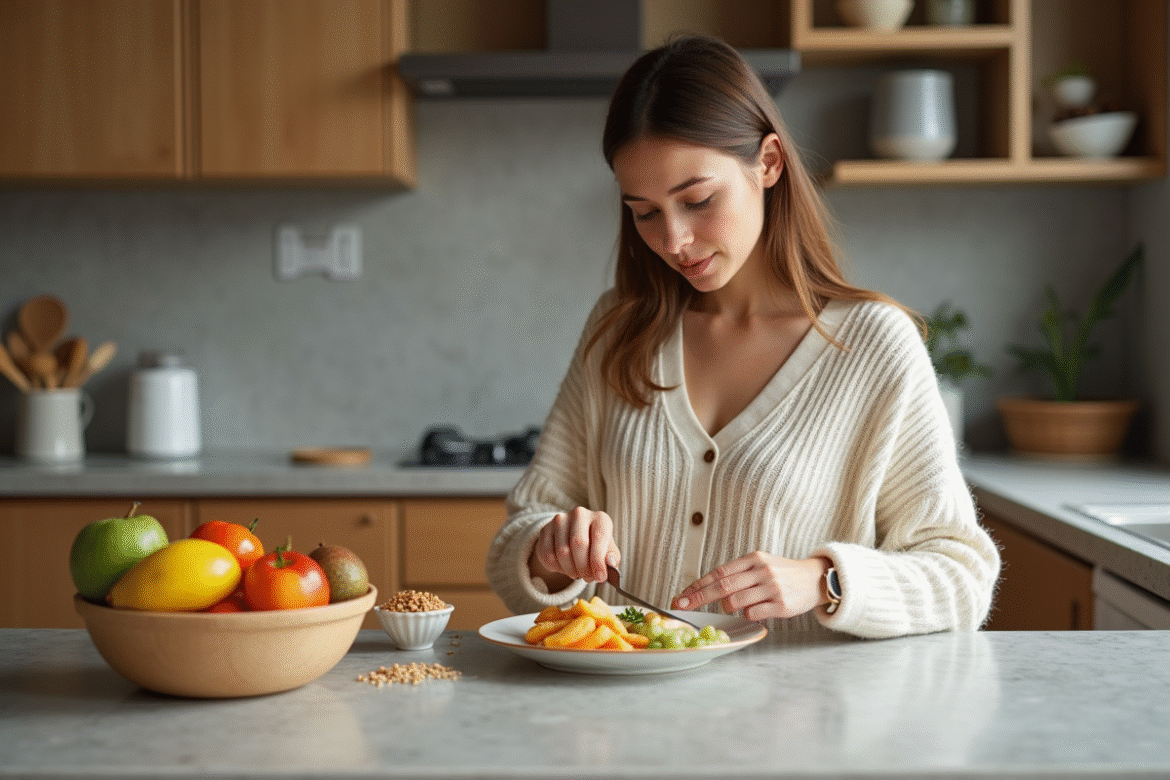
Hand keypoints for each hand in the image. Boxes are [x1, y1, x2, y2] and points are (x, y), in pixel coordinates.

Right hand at [529, 507, 620, 590]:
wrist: (572, 539)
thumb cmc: (595, 547)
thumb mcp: (608, 552)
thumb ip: (611, 558)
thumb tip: (610, 564)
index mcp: (600, 518)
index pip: (599, 537)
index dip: (599, 560)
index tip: (600, 577)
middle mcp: (580, 514)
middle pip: (578, 544)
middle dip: (584, 567)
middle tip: (587, 578)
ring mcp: (561, 520)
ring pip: (562, 552)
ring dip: (571, 570)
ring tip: (577, 573)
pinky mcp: (546, 529)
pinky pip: (548, 555)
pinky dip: (557, 568)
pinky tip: (564, 567)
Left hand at [673, 552, 830, 620]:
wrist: (814, 579)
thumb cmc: (781, 574)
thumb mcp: (760, 565)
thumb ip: (738, 574)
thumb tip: (706, 588)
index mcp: (753, 559)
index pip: (719, 572)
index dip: (698, 585)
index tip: (681, 596)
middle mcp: (762, 570)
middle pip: (722, 586)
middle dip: (698, 598)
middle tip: (681, 607)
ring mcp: (772, 587)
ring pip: (736, 602)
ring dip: (728, 607)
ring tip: (736, 605)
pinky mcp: (781, 604)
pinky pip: (753, 614)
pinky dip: (747, 614)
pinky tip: (755, 610)